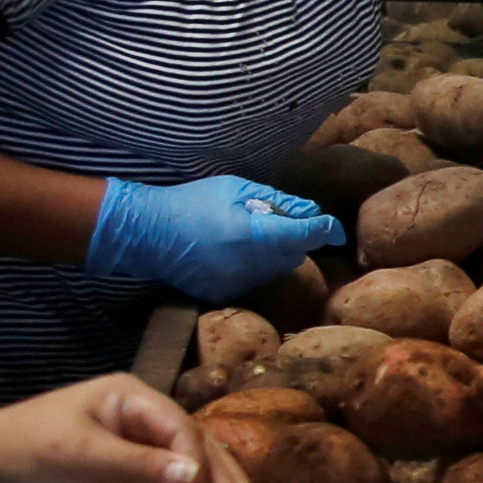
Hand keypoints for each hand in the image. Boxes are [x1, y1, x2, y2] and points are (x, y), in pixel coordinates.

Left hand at [0, 374, 258, 482]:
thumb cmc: (23, 452)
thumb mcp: (81, 457)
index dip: (199, 465)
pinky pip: (169, 482)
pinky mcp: (124, 472)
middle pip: (196, 446)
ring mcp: (134, 444)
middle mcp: (140, 416)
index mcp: (131, 396)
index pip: (181, 428)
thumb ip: (138, 467)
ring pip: (189, 466)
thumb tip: (195, 477)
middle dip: (221, 482)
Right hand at [84, 174, 349, 300]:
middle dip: (296, 238)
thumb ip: (276, 201)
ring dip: (276, 253)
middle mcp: (249, 266)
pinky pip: (255, 281)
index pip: (305, 237)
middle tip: (276, 220)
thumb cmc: (192, 201)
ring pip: (277, 271)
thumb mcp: (235, 188)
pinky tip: (233, 251)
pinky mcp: (224, 294)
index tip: (334, 229)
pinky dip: (255, 267)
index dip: (325, 230)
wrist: (147, 232)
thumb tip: (310, 211)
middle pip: (295, 255)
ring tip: (250, 234)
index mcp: (253, 235)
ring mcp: (236, 284)